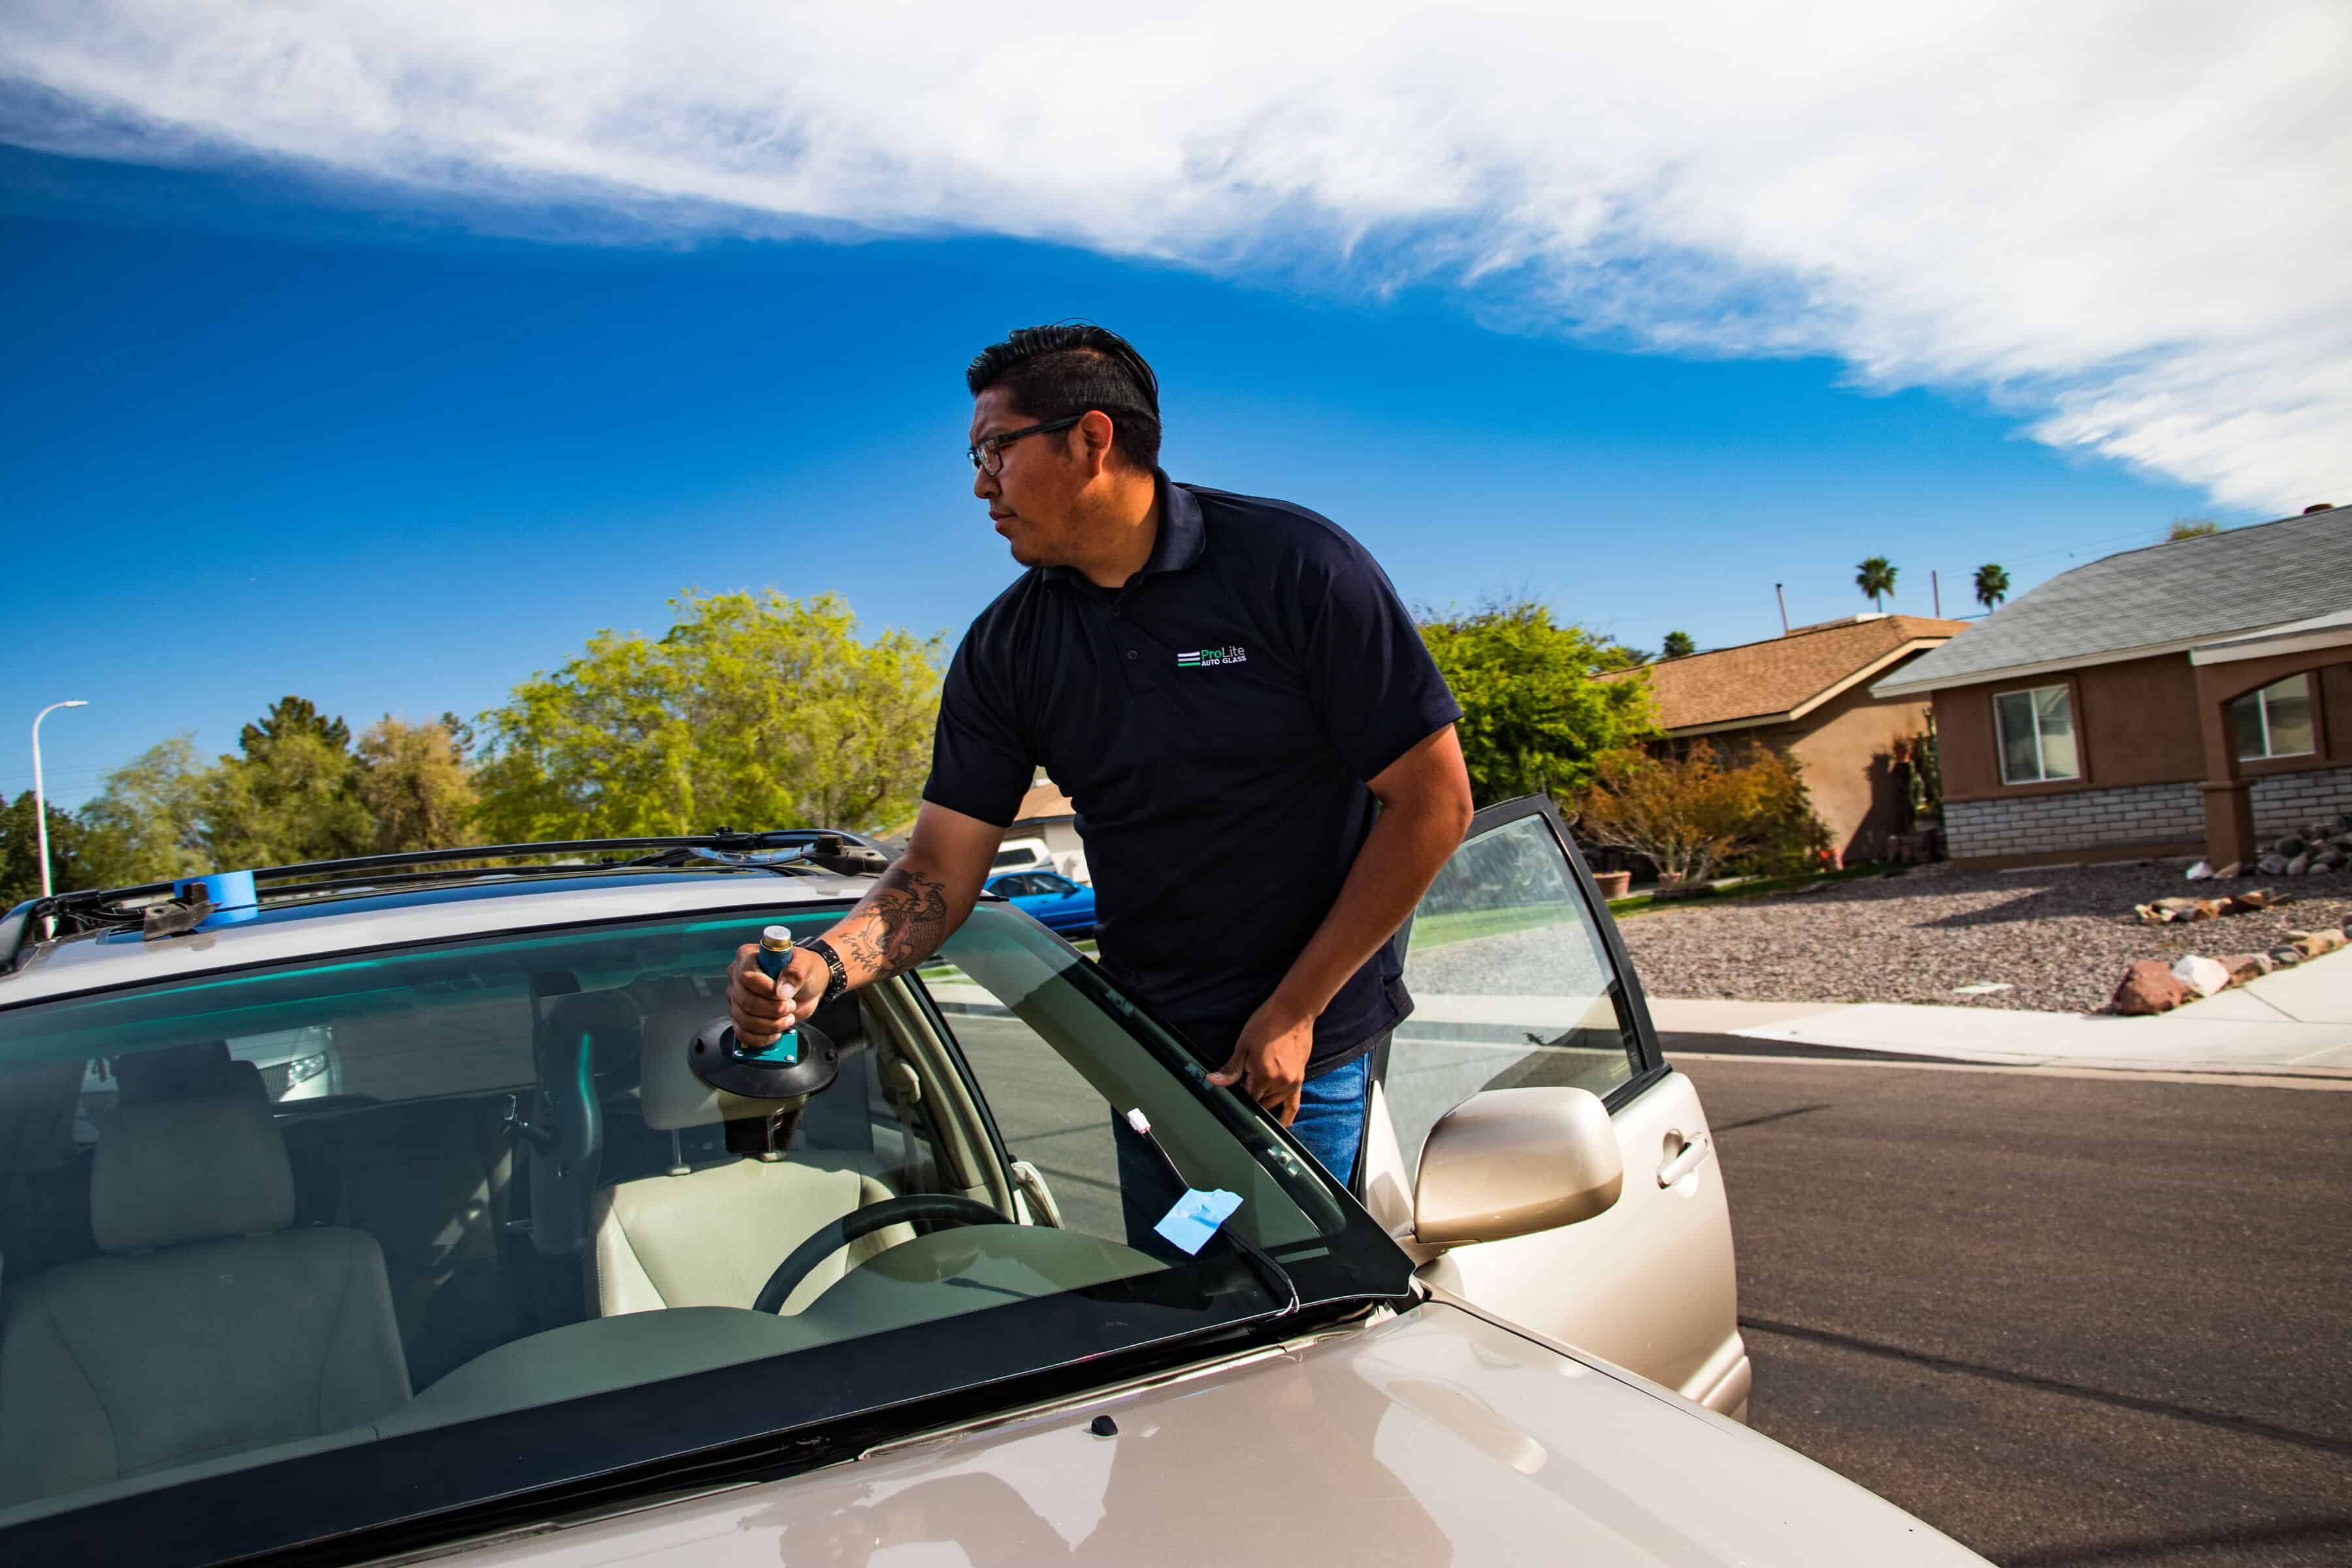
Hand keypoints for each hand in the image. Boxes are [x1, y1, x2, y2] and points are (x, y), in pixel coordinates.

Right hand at [727, 945, 827, 1046]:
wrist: (808, 987)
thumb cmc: (804, 970)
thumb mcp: (806, 964)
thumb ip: (796, 972)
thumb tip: (782, 990)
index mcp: (748, 957)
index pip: (747, 976)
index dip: (766, 989)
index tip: (784, 994)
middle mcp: (737, 977)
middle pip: (745, 1001)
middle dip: (772, 1009)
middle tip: (790, 1006)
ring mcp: (737, 999)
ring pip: (744, 1020)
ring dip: (771, 1024)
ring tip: (788, 1018)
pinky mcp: (741, 1017)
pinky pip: (743, 1033)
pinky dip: (761, 1038)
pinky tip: (776, 1032)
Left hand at [1207, 1000, 1315, 1124]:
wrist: (1293, 1011)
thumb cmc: (1266, 1023)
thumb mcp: (1244, 1045)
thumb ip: (1230, 1068)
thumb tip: (1213, 1081)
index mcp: (1263, 1075)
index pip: (1247, 1097)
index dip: (1239, 1092)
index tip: (1236, 1085)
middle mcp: (1279, 1083)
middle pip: (1260, 1102)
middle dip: (1251, 1095)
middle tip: (1245, 1079)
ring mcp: (1291, 1083)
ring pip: (1273, 1103)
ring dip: (1264, 1100)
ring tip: (1258, 1086)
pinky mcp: (1299, 1080)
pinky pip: (1294, 1105)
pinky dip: (1287, 1116)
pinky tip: (1281, 1125)